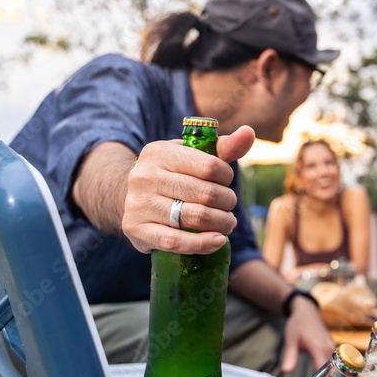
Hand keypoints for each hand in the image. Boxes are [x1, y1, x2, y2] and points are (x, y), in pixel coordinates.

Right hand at [121, 125, 256, 254]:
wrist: (127, 195)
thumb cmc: (171, 173)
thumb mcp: (191, 154)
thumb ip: (223, 146)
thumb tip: (249, 132)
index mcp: (160, 152)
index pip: (210, 166)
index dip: (227, 177)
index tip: (226, 183)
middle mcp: (145, 176)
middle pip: (206, 194)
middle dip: (227, 202)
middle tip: (229, 206)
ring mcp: (139, 204)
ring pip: (194, 217)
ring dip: (221, 223)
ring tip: (227, 223)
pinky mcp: (137, 229)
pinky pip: (175, 241)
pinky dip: (202, 244)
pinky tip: (218, 241)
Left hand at [282, 296, 335, 371]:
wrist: (306, 310)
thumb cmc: (298, 324)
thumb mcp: (290, 341)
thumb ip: (289, 357)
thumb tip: (286, 371)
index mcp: (319, 347)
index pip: (325, 371)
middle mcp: (329, 348)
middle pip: (332, 372)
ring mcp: (333, 348)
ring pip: (335, 368)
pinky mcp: (333, 348)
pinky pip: (335, 363)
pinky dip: (330, 371)